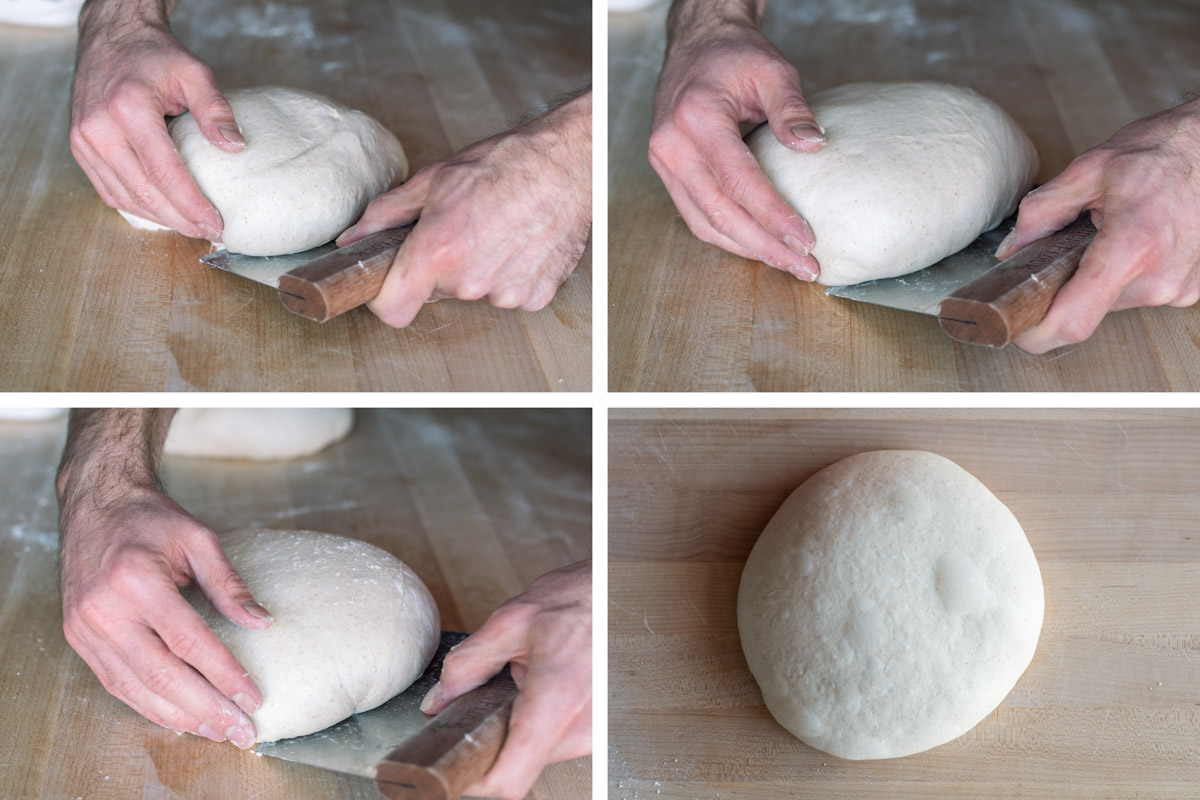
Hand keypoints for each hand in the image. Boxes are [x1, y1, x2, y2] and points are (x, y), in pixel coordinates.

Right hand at [59, 482, 271, 747]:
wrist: (95, 503)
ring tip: (216, 732)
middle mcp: (105, 610)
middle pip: (162, 675)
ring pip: (136, 687)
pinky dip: (148, 705)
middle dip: (206, 708)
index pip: (190, 642)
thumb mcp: (199, 538)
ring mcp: (86, 628)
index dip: (224, 675)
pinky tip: (179, 717)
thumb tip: (263, 622)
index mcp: (138, 581)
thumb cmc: (151, 518)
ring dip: (179, 716)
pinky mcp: (77, 637)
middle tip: (241, 731)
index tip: (253, 698)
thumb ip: (229, 583)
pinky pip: (115, 682)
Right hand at [71, 0, 244, 239]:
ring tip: (192, 228)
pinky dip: (138, 207)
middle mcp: (99, 129)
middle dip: (180, 220)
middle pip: (145, 192)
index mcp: (128, 110)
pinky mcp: (80, 148)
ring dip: (161, 219)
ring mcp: (84, 141)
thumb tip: (236, 147)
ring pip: (125, 197)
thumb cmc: (153, 55)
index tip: (217, 223)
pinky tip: (164, 214)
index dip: (191, 205)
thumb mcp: (193, 72)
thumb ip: (216, 109)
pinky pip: (109, 191)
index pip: (164, 173)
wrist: (112, 38)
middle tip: (210, 233)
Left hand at [337, 91, 591, 327]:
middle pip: (436, 293)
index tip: (391, 281)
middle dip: (439, 267)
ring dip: (478, 270)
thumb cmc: (505, 164)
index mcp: (438, 250)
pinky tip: (519, 242)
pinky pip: (507, 293)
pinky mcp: (535, 296)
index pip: (393, 310)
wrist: (567, 164)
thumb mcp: (435, 179)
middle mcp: (471, 280)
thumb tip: (351, 238)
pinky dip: (510, 274)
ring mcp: (505, 292)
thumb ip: (386, 214)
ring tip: (496, 230)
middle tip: (460, 230)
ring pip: (473, 292)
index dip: (386, 297)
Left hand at [420, 560, 591, 799]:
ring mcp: (596, 734)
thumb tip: (439, 701)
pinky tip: (549, 687)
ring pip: (537, 754)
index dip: (475, 778)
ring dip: (522, 726)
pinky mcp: (600, 732)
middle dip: (497, 736)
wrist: (622, 595)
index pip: (509, 779)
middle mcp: (582, 728)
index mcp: (556, 702)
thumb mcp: (511, 622)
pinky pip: (557, 742)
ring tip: (530, 682)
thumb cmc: (577, 601)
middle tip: (495, 697)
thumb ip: (467, 664)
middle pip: (518, 765)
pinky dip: (543, 722)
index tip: (458, 760)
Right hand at [649, 3, 821, 278]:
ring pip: (705, 223)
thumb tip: (814, 146)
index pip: (738, 181)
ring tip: (786, 262)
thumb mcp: (772, 69)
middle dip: (765, 246)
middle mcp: (671, 145)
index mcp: (696, 117)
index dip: (773, 215)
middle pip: (720, 212)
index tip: (806, 239)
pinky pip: (696, 217)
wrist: (696, 45)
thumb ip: (792, 109)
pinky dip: (728, 237)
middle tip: (804, 266)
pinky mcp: (667, 173)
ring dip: (747, 249)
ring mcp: (664, 163)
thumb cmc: (732, 56)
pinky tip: (759, 245)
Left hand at [995, 99, 1199, 352]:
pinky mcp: (1193, 290)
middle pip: (1087, 310)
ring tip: (1115, 233)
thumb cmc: (1163, 150)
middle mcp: (1161, 278)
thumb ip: (1042, 212)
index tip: (1018, 325)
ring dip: (1100, 276)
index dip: (1036, 334)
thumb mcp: (1090, 169)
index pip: (1072, 321)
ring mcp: (1182, 288)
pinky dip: (1127, 274)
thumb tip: (1011, 251)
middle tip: (1074, 245)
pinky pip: (1140, 293)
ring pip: (1112, 302)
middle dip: (1069, 285)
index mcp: (1132, 247)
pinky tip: (1139, 240)